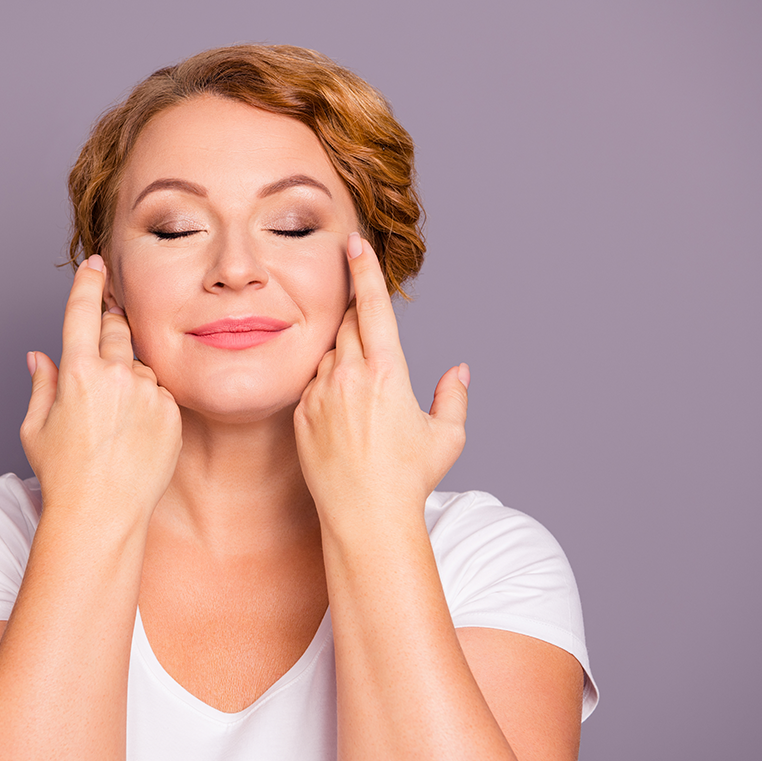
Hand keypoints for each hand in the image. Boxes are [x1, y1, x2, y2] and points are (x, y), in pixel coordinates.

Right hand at [21, 255, 181, 521]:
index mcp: (78, 372)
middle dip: (109, 331)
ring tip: (114, 422)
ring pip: (140, 366)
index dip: (88, 283)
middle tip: (100, 362)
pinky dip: (148, 403)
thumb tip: (39, 356)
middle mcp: (116, 375)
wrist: (103, 514)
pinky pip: (160, 393)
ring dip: (129, 378)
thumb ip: (42, 383)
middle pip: (117, 329)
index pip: (83, 311)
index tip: (95, 265)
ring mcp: (148, 393)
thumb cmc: (64, 476)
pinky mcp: (172, 411)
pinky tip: (134, 434)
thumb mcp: (36, 428)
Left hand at [294, 233, 468, 527]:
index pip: (372, 308)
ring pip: (328, 356)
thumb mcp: (446, 436)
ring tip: (363, 404)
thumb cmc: (410, 479)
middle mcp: (349, 376)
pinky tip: (344, 419)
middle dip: (357, 323)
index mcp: (387, 372)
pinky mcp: (301, 413)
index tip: (355, 243)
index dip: (364, 271)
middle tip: (372, 349)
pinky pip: (312, 385)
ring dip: (344, 362)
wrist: (364, 517)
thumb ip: (454, 396)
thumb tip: (460, 369)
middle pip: (347, 326)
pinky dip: (327, 389)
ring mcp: (320, 394)